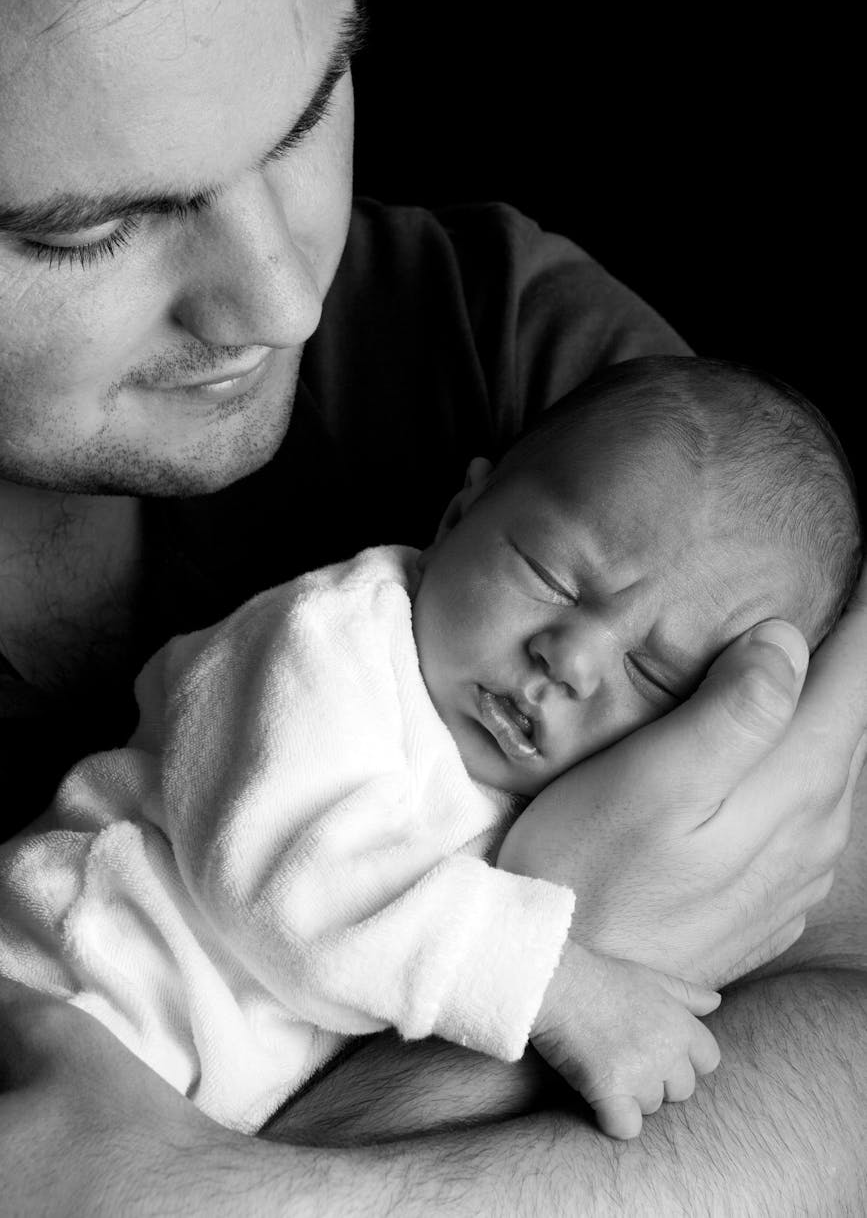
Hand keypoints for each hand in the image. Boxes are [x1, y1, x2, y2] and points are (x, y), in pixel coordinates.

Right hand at [498, 577, 866, 986]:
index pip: (854, 677)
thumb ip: (731, 712)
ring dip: (829, 702)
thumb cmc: (587, 871)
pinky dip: (807, 755)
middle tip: (843, 587)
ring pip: (834, 761)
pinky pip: (811, 805)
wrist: (571, 988)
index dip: (860, 612)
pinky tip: (777, 741)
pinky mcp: (770, 891)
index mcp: (793, 786)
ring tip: (816, 648)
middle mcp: (813, 829)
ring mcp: (796, 867)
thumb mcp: (650, 783)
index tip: (857, 555)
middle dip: (851, 651)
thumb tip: (787, 641)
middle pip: (852, 717)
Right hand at [531, 939, 720, 1139]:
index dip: (684, 1060)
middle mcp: (667, 1050)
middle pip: (681, 1091)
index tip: (658, 1053)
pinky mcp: (609, 1090)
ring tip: (604, 1066)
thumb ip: (686, 994)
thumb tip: (717, 1001)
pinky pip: (626, 1127)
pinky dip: (612, 1120)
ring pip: (651, 1108)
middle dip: (658, 1081)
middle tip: (625, 1059)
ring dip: (631, 1096)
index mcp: (679, 1023)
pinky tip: (597, 1098)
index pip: (708, 1061)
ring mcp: (639, 1072)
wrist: (555, 982)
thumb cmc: (599, 976)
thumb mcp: (649, 976)